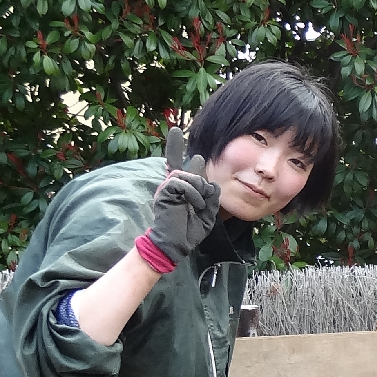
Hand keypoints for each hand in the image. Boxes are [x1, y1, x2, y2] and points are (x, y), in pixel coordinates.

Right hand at [141, 128, 219, 269]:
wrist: (175, 244)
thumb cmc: (189, 231)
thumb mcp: (208, 212)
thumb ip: (211, 196)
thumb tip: (211, 181)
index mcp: (181, 189)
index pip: (179, 166)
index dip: (176, 148)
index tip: (176, 133)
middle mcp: (172, 184)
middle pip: (178, 162)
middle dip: (178, 149)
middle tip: (177, 133)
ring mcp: (167, 186)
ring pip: (189, 175)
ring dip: (199, 189)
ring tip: (199, 205)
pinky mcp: (165, 190)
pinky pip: (184, 183)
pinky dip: (194, 194)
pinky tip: (194, 205)